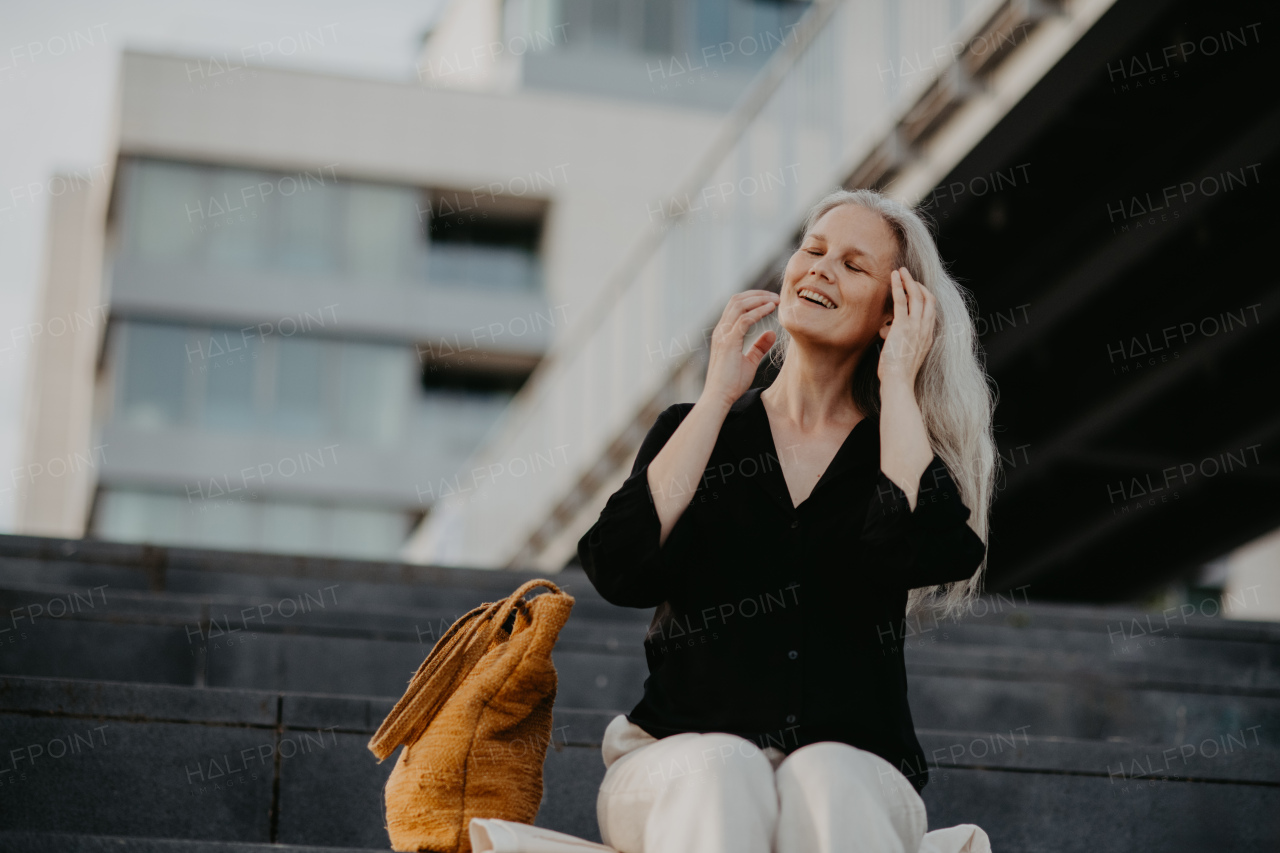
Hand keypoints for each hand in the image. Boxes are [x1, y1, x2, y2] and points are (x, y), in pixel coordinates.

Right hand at [701, 290, 778, 408]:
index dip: (753, 299)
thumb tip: (771, 333)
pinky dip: (759, 311)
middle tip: (776, 296)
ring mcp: (723, 335)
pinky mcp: (729, 342)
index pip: (736, 306)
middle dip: (758, 295)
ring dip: (760, 299)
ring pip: (740, 305)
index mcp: (723, 333)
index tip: (771, 300)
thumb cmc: (731, 383)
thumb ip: (759, 346)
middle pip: (737, 300)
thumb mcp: (749, 361)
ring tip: (776, 300)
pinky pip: (745, 320)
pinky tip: (771, 309)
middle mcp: (721, 330)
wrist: (718, 398)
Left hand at [878, 267, 934, 387]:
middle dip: (918, 284)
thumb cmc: (897, 374)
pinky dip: (898, 286)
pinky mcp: (903, 326)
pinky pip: (902, 301)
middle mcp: (925, 329)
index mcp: (928, 336)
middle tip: (907, 275)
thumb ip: (901, 340)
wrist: (898, 383)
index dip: (924, 296)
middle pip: (928, 299)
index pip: (931, 310)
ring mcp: (916, 327)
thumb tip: (887, 332)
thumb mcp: (905, 354)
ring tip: (901, 270)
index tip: (914, 289)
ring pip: (917, 296)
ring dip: (909, 280)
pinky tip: (893, 277)